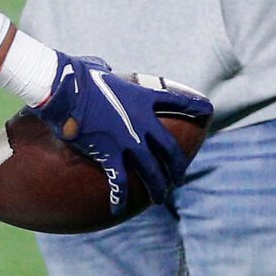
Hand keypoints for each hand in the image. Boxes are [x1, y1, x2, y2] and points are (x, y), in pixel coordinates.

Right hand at [33, 55, 213, 216]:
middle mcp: (142, 121)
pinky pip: (120, 182)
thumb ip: (105, 70)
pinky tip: (119, 208)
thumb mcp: (98, 69)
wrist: (66, 89)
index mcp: (142, 98)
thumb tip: (100, 67)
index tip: (209, 110)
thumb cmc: (77, 75)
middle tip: (180, 178)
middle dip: (178, 167)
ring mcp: (128, 140)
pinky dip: (120, 197)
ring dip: (158, 188)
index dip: (195, 107)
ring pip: (152, 172)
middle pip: (170, 150)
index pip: (178, 101)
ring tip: (160, 199)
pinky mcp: (110, 154)